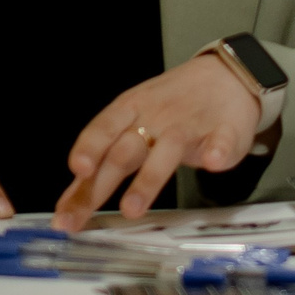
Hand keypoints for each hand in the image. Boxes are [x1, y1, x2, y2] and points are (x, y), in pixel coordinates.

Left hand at [54, 54, 264, 229]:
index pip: (103, 129)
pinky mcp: (224, 132)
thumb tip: (67, 206)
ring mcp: (191, 126)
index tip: (75, 170)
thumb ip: (103, 165)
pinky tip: (212, 163)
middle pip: (126, 150)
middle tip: (83, 216)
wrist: (227, 77)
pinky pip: (221, 141)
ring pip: (167, 150)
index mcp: (130, 112)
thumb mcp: (132, 126)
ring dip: (147, 180)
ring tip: (132, 208)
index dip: (89, 148)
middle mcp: (156, 118)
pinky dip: (217, 151)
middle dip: (104, 184)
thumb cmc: (171, 108)